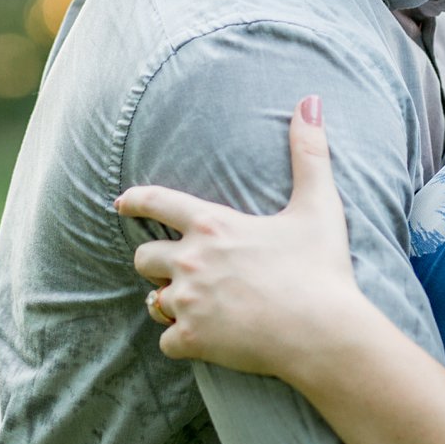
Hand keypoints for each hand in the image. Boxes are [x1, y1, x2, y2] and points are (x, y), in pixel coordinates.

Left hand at [118, 99, 360, 384]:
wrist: (322, 333)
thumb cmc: (321, 270)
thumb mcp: (319, 206)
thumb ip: (310, 153)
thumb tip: (312, 101)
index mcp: (213, 224)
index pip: (158, 203)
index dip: (136, 200)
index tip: (122, 202)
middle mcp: (192, 260)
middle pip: (144, 259)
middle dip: (153, 265)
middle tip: (172, 272)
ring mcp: (188, 302)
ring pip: (153, 303)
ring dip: (167, 305)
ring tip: (189, 308)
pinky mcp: (193, 339)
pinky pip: (166, 341)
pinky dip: (180, 342)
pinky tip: (199, 341)